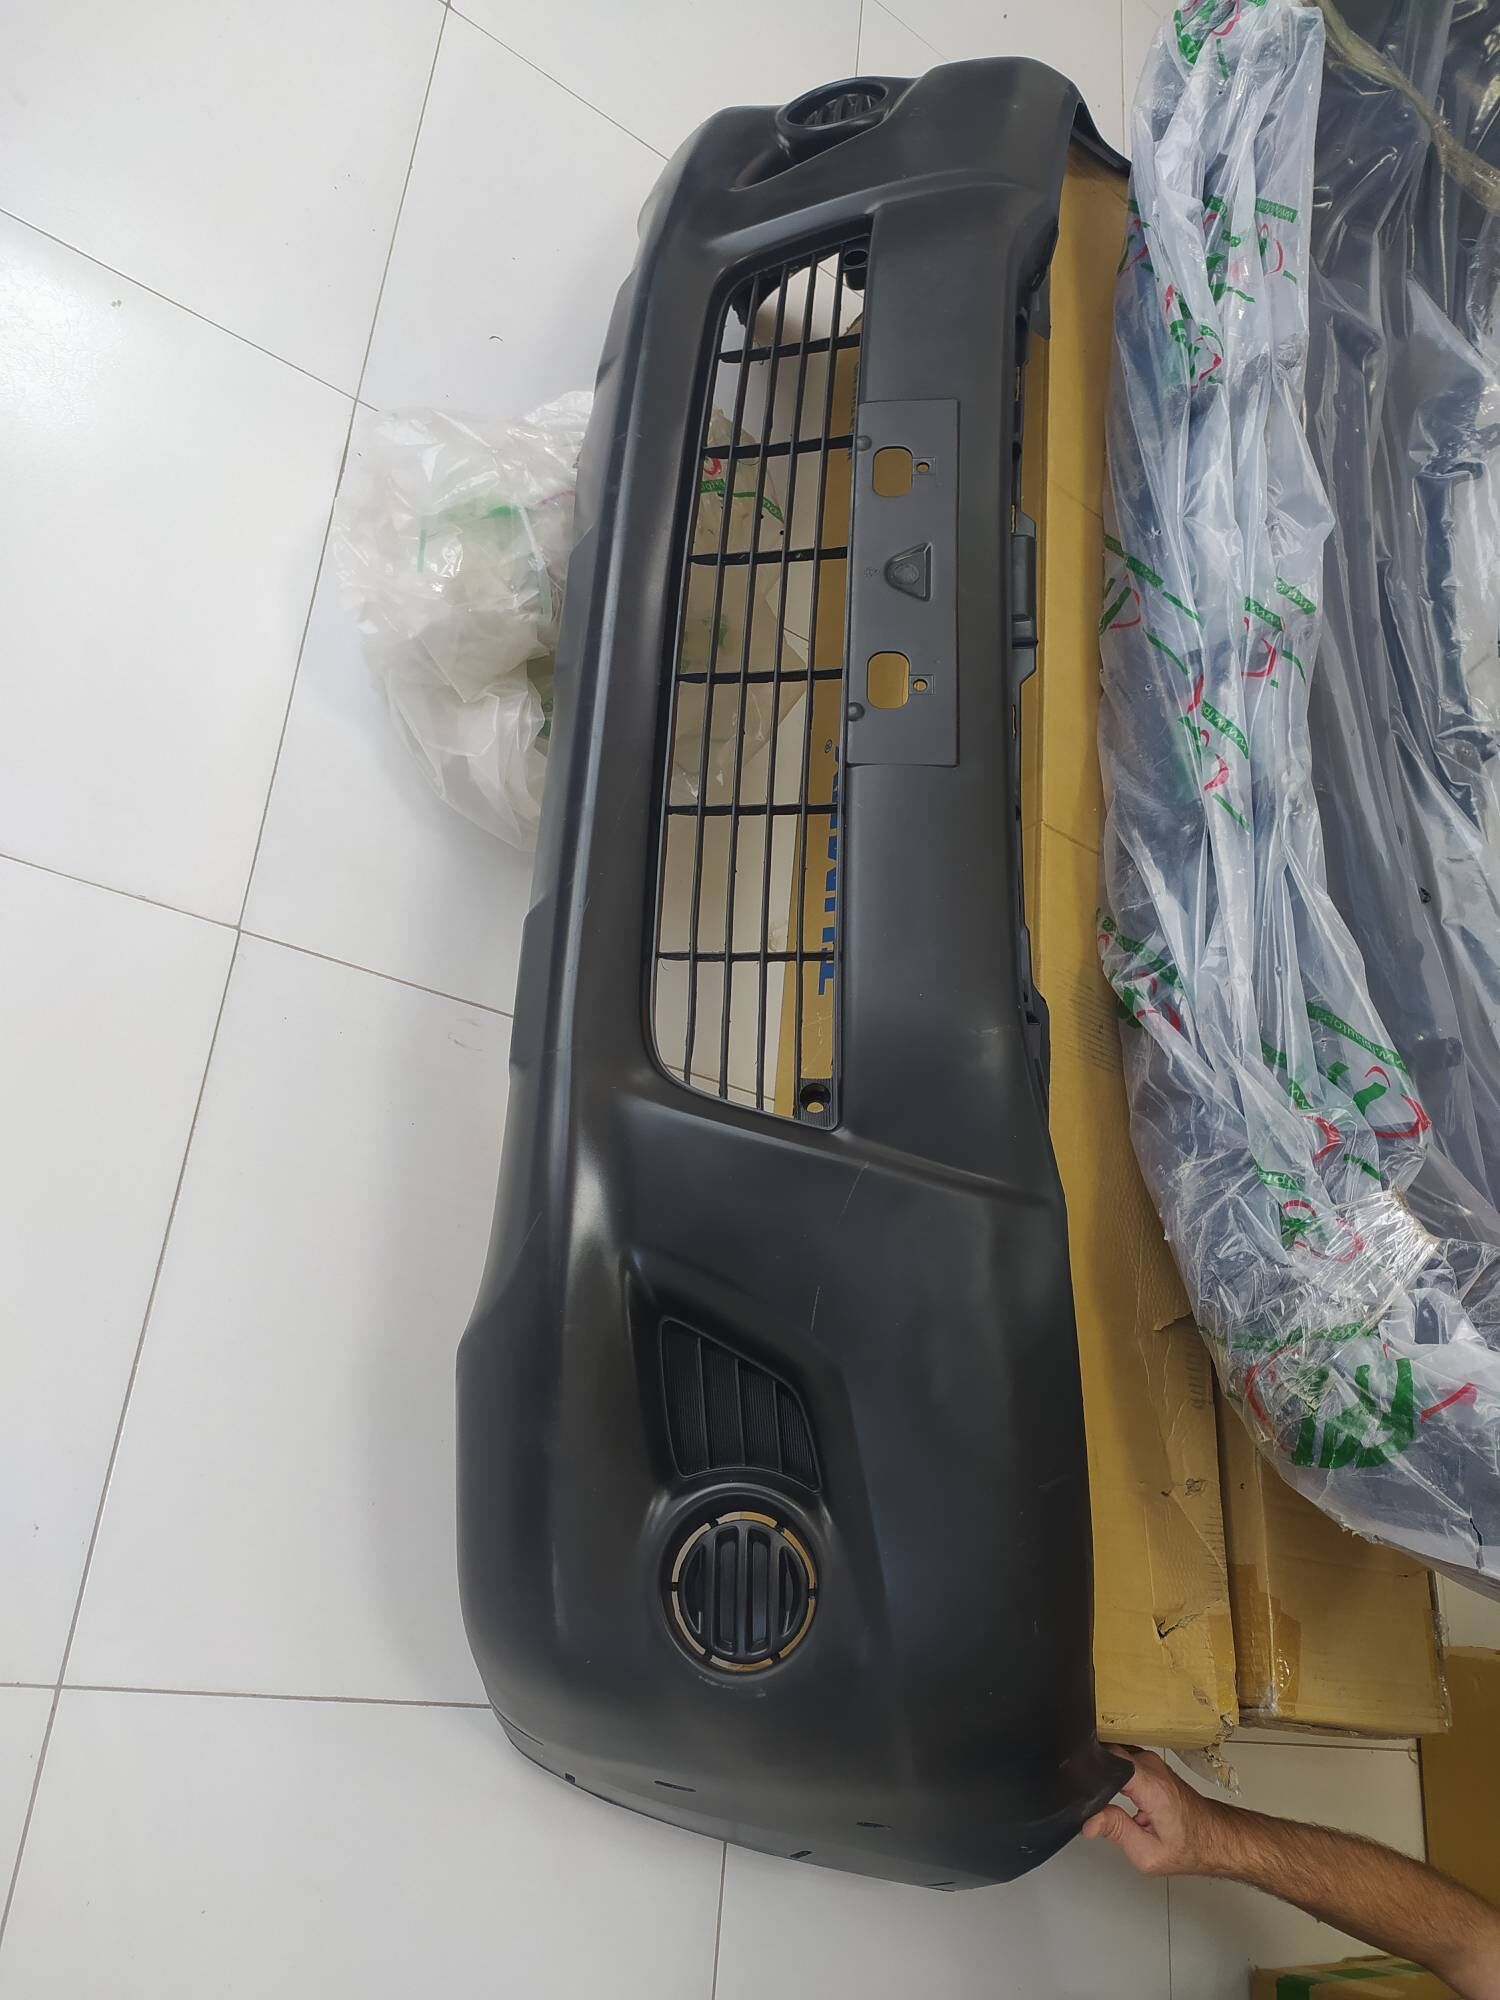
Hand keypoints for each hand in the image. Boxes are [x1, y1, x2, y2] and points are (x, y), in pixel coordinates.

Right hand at [1082, 1749, 1241, 1877]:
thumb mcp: (1148, 1854)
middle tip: (1088, 1803)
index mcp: (1153, 1787)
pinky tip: (1112, 1794)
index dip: (1091, 1772)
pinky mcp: (1150, 1763)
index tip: (1080, 1789)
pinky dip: (1112, 1774)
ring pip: (1113, 1757)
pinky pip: (1122, 1760)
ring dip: (1103, 1776)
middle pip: (1108, 1756)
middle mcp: (1152, 1767)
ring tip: (1101, 1801)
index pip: (1111, 1760)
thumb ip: (1117, 1832)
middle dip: (1094, 1777)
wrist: (1216, 1837)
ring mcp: (1151, 1761)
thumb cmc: (1189, 1847)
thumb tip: (1088, 1822)